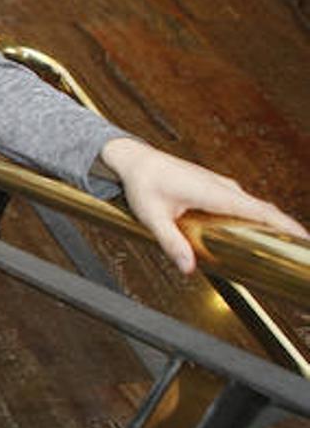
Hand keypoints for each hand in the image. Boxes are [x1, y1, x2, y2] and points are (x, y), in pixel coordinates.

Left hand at [101, 137, 305, 273]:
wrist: (135, 160)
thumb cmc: (142, 184)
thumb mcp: (152, 217)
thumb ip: (171, 242)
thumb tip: (188, 268)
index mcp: (213, 193)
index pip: (259, 210)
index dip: (285, 224)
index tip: (305, 238)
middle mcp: (224, 187)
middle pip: (264, 210)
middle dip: (286, 229)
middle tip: (302, 249)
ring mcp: (222, 186)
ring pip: (255, 206)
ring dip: (273, 223)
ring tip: (288, 245)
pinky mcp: (217, 188)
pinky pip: (244, 204)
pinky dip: (258, 217)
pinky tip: (259, 233)